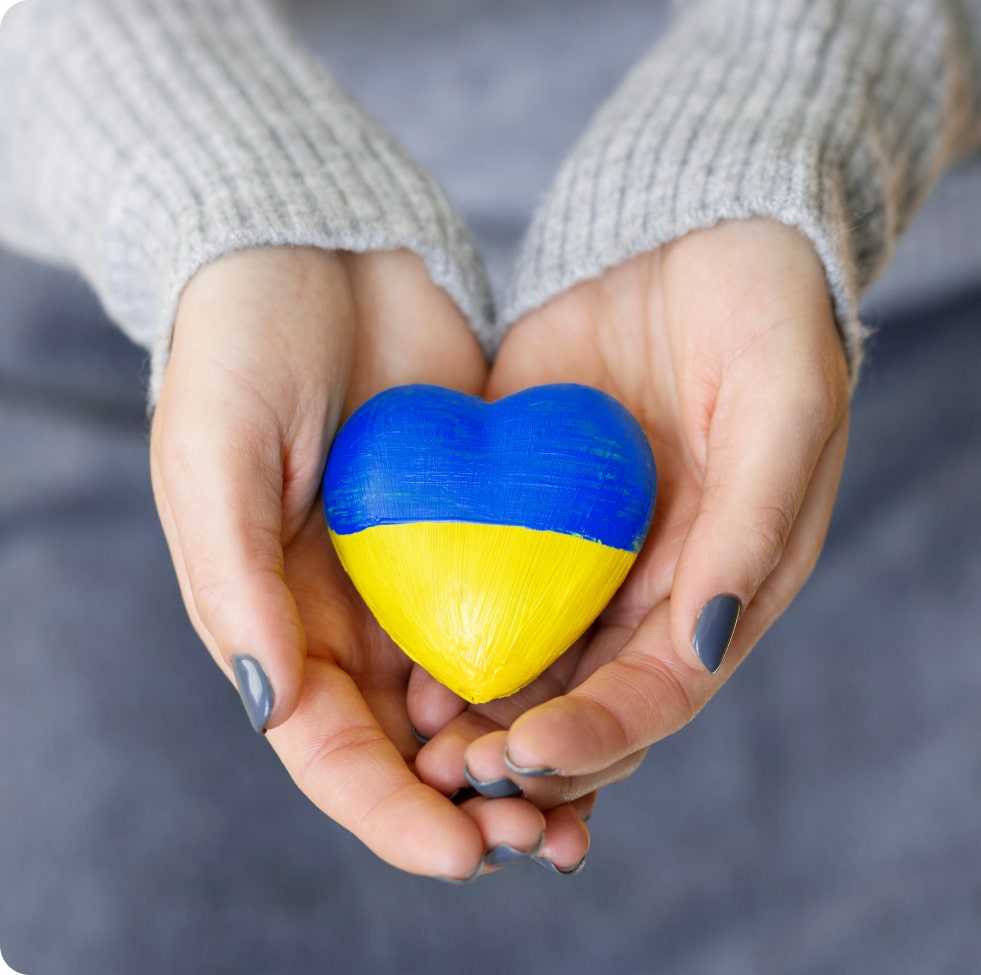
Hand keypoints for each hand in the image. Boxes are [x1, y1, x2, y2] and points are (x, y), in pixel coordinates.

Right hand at [150, 246, 587, 877]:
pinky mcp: (475, 530)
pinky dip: (551, 673)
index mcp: (274, 616)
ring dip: (522, 756)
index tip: (458, 852)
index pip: (328, 746)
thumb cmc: (239, 348)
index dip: (389, 809)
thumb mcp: (214, 456)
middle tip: (541, 843)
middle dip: (469, 803)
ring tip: (582, 810)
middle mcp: (348, 616)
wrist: (320, 252)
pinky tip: (598, 704)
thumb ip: (236, 585)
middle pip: (409, 745)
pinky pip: (517, 618)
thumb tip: (276, 710)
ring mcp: (417, 577)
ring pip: (474, 698)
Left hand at [411, 220, 849, 821]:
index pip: (662, 691)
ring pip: (528, 660)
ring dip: (476, 710)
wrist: (689, 234)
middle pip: (587, 699)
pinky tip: (403, 659)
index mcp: (724, 582)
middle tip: (452, 774)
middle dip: (523, 749)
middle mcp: (650, 586)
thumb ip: (755, 524)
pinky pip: (484, 582)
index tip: (524, 755)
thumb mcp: (783, 405)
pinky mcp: (526, 508)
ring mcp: (582, 552)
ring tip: (415, 738)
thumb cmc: (764, 316)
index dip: (599, 735)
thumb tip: (703, 642)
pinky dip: (448, 631)